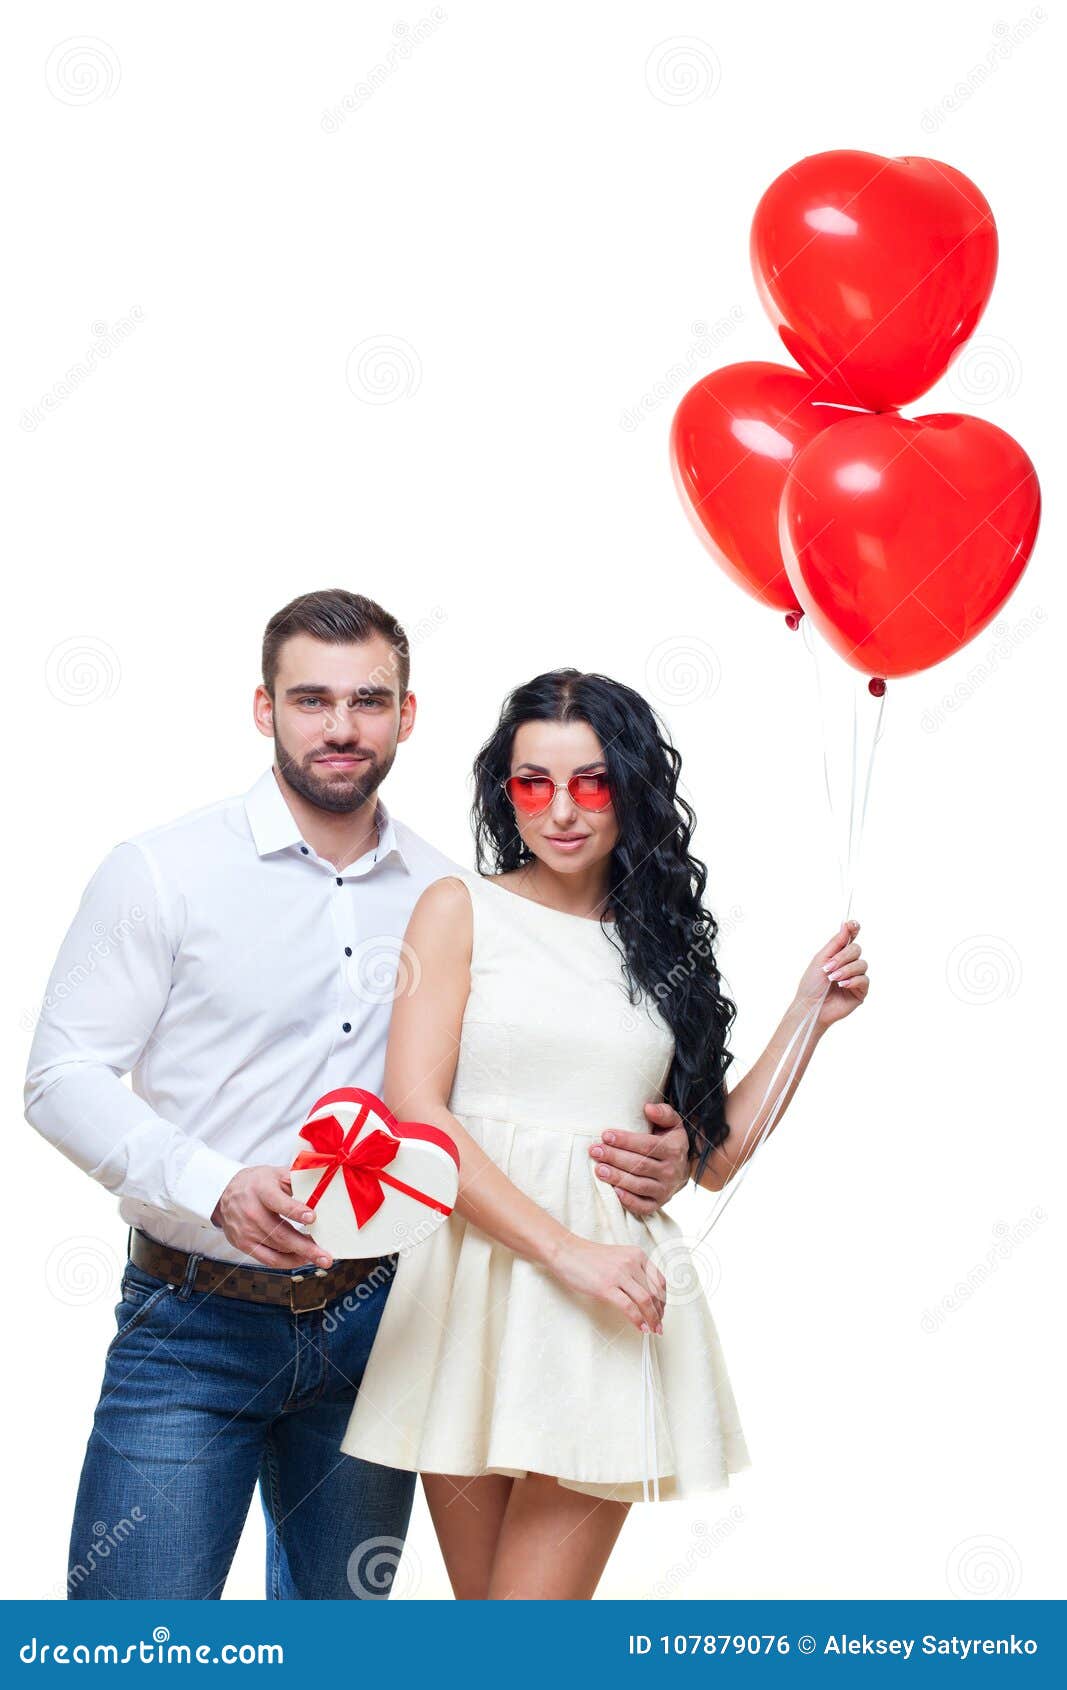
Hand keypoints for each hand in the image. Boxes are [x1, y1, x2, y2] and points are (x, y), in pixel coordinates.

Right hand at [211, 1166, 332, 1269]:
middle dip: (306, 1247)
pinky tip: (301, 1259)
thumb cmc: (257, 1183)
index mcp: (261, 1190)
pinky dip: (287, 1262)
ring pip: (277, 1249)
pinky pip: (268, 1259)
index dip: (295, 1210)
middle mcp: (251, 1212)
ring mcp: (246, 1231)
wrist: (225, 1193)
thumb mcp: (275, 1173)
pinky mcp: (243, 1245)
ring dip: (301, 1255)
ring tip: (319, 1257)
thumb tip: (322, 1185)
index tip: (312, 1217)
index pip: (278, 1202)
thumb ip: (297, 1179)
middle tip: (325, 1257)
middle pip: (281, 1234)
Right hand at [546, 1235, 666, 1333]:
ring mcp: (619, 1274)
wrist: (566, 1252)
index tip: (662, 1311)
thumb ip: (633, 1271)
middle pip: (655, 1292)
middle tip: (659, 1325)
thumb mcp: (618, 1258)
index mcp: (637, 1254)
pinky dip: (638, 1320)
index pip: (660, 1280)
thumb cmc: (589, 1257)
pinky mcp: (606, 1287)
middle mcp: (631, 1262)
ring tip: (653, 1329)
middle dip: (660, 1312)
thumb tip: (646, 1295)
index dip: (664, 1300)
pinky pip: (629, 1307)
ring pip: (645, 1300)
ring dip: (652, 1318)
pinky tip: (640, 1327)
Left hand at [588, 1103, 690, 1213]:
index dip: (625, 1141)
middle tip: (595, 1151)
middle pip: (640, 1165)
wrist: (682, 1169)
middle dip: (615, 1158)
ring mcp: (666, 1190)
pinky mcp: (659, 1203)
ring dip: (617, 1178)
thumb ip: (663, 1113)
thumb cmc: (669, 1141)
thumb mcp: (672, 1124)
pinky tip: (613, 1192)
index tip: (605, 1135)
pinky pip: (643, 1206)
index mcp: (674, 1149)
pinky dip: (628, 1201)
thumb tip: (648, 1108)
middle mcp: (672, 1171)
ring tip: (598, 1169)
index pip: (647, 1145)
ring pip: (639, 1185)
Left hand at [795, 918, 869, 1029]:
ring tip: (833, 979)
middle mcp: (849, 964)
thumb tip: (846, 924)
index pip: (850, 939)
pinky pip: (864, 980)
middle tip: (829, 967)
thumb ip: (836, 942)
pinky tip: (842, 985)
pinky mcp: (860, 991)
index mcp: (838, 955)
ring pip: (862, 964)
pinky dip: (853, 980)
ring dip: (846, 970)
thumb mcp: (821, 959)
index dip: (853, 929)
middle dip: (843, 957)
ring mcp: (856, 978)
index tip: (853, 924)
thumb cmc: (812, 984)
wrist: (811, 1005)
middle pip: (857, 950)